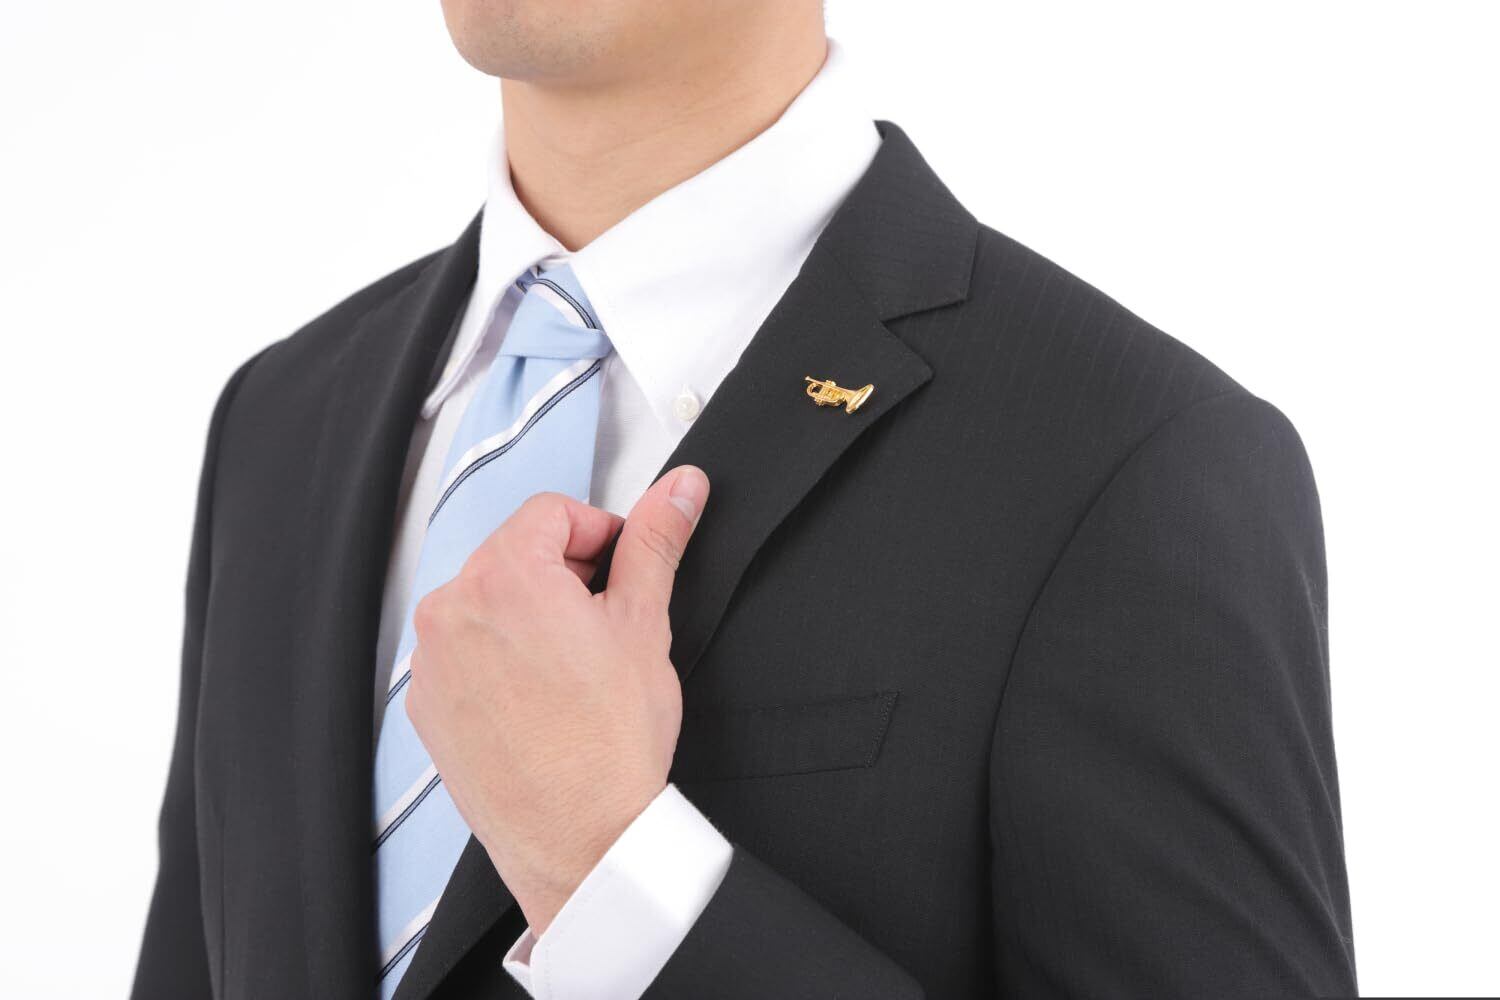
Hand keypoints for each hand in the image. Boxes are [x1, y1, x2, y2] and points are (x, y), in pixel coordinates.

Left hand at [406, 465, 709, 933]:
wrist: (580, 838)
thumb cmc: (610, 743)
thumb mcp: (645, 624)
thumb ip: (656, 542)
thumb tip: (679, 489)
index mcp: (505, 574)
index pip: (553, 512)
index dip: (600, 534)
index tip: (622, 567)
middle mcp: (452, 609)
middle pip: (515, 554)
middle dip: (565, 575)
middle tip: (607, 622)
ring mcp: (431, 661)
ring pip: (488, 604)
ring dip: (531, 616)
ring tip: (576, 668)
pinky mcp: (426, 706)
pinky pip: (464, 654)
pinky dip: (500, 659)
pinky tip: (542, 697)